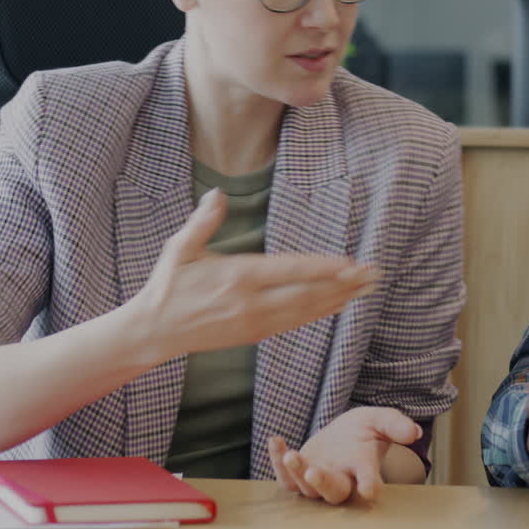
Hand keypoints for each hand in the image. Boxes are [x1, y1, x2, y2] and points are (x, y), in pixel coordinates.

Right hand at [129, 189, 378, 357]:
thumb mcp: (180, 249)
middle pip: (307, 294)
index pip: (289, 271)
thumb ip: (203, 222)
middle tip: (374, 275)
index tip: (349, 263)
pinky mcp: (255, 334)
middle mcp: (250, 302)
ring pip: (306, 310)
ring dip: (339, 299)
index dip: (323, 268)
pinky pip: (295, 323)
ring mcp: (255, 321)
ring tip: (366, 288)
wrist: (154, 331)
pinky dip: (320, 312)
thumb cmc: (168, 285)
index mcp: (236, 277)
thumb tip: (216, 194)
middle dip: (344, 284)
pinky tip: (339, 304)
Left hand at [268, 407, 420, 503]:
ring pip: (307, 488)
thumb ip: (396, 425)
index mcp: (365, 469)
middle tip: (315, 473)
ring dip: (297, 473)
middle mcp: (342, 479)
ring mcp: (319, 480)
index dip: (370, 486)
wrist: (344, 433)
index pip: (370, 482)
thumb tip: (413, 431)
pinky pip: (285, 477)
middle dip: (324, 484)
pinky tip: (276, 441)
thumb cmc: (366, 430)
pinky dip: (276, 461)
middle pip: (334, 492)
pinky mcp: (299, 475)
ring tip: (291, 455)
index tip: (370, 489)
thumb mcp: (382, 420)